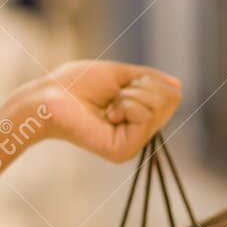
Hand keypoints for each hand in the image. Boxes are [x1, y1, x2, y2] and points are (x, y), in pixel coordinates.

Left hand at [29, 60, 181, 163]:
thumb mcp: (119, 74)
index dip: (148, 80)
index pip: (171, 94)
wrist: (49, 96)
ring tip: (106, 106)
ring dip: (130, 96)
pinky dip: (126, 105)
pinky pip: (144, 116)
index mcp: (138, 117)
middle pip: (170, 100)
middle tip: (113, 97)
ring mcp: (133, 145)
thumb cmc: (76, 84)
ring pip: (159, 106)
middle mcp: (138, 134)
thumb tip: (178, 86)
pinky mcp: (124, 151)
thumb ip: (148, 79)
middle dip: (141, 87)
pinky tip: (106, 115)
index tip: (121, 86)